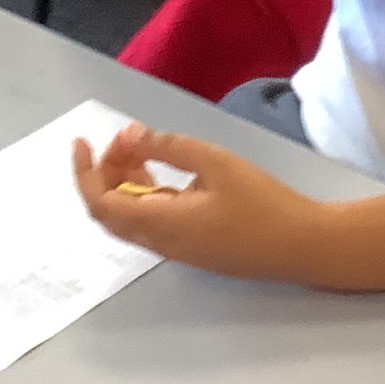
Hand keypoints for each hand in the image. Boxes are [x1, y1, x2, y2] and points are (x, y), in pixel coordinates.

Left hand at [73, 122, 331, 282]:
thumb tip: (130, 134)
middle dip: (106, 170)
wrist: (302, 246)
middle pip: (110, 209)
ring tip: (142, 145)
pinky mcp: (192, 247)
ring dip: (126, 180)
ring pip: (131, 215)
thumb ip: (170, 147)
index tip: (82, 141)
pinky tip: (164, 170)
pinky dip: (146, 193)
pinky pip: (152, 220)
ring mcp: (176, 248)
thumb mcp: (216, 163)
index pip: (100, 202)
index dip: (83, 172)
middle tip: (126, 137)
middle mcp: (160, 242)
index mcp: (160, 223)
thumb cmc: (263, 203)